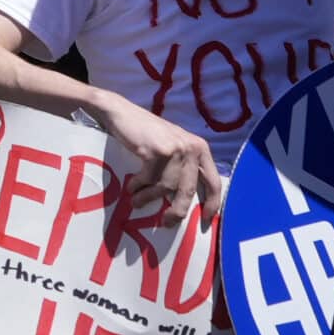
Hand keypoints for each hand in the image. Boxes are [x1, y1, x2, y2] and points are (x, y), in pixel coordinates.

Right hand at [98, 99, 223, 225]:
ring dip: (149, 198)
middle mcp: (191, 148)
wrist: (120, 112)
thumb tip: (188, 201)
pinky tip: (131, 188)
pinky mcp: (157, 151)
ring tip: (136, 202)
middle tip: (167, 222)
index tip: (205, 219)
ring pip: (167, 187)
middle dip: (178, 210)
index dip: (212, 203)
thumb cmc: (146, 133)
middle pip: (189, 189)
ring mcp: (175, 149)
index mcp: (200, 148)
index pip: (213, 181)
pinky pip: (149, 179)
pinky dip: (138, 187)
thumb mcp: (172, 147)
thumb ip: (183, 166)